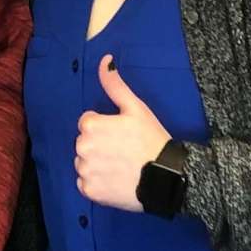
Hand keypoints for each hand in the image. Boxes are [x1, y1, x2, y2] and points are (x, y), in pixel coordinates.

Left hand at [72, 55, 171, 211]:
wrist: (167, 178)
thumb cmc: (152, 140)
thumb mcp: (135, 108)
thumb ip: (115, 85)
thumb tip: (105, 59)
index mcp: (90, 126)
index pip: (88, 123)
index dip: (106, 127)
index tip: (122, 135)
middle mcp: (82, 148)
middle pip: (84, 143)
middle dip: (100, 145)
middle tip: (123, 151)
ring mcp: (85, 171)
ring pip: (84, 163)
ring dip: (97, 165)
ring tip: (121, 166)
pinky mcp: (89, 191)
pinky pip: (86, 184)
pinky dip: (97, 184)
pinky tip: (116, 180)